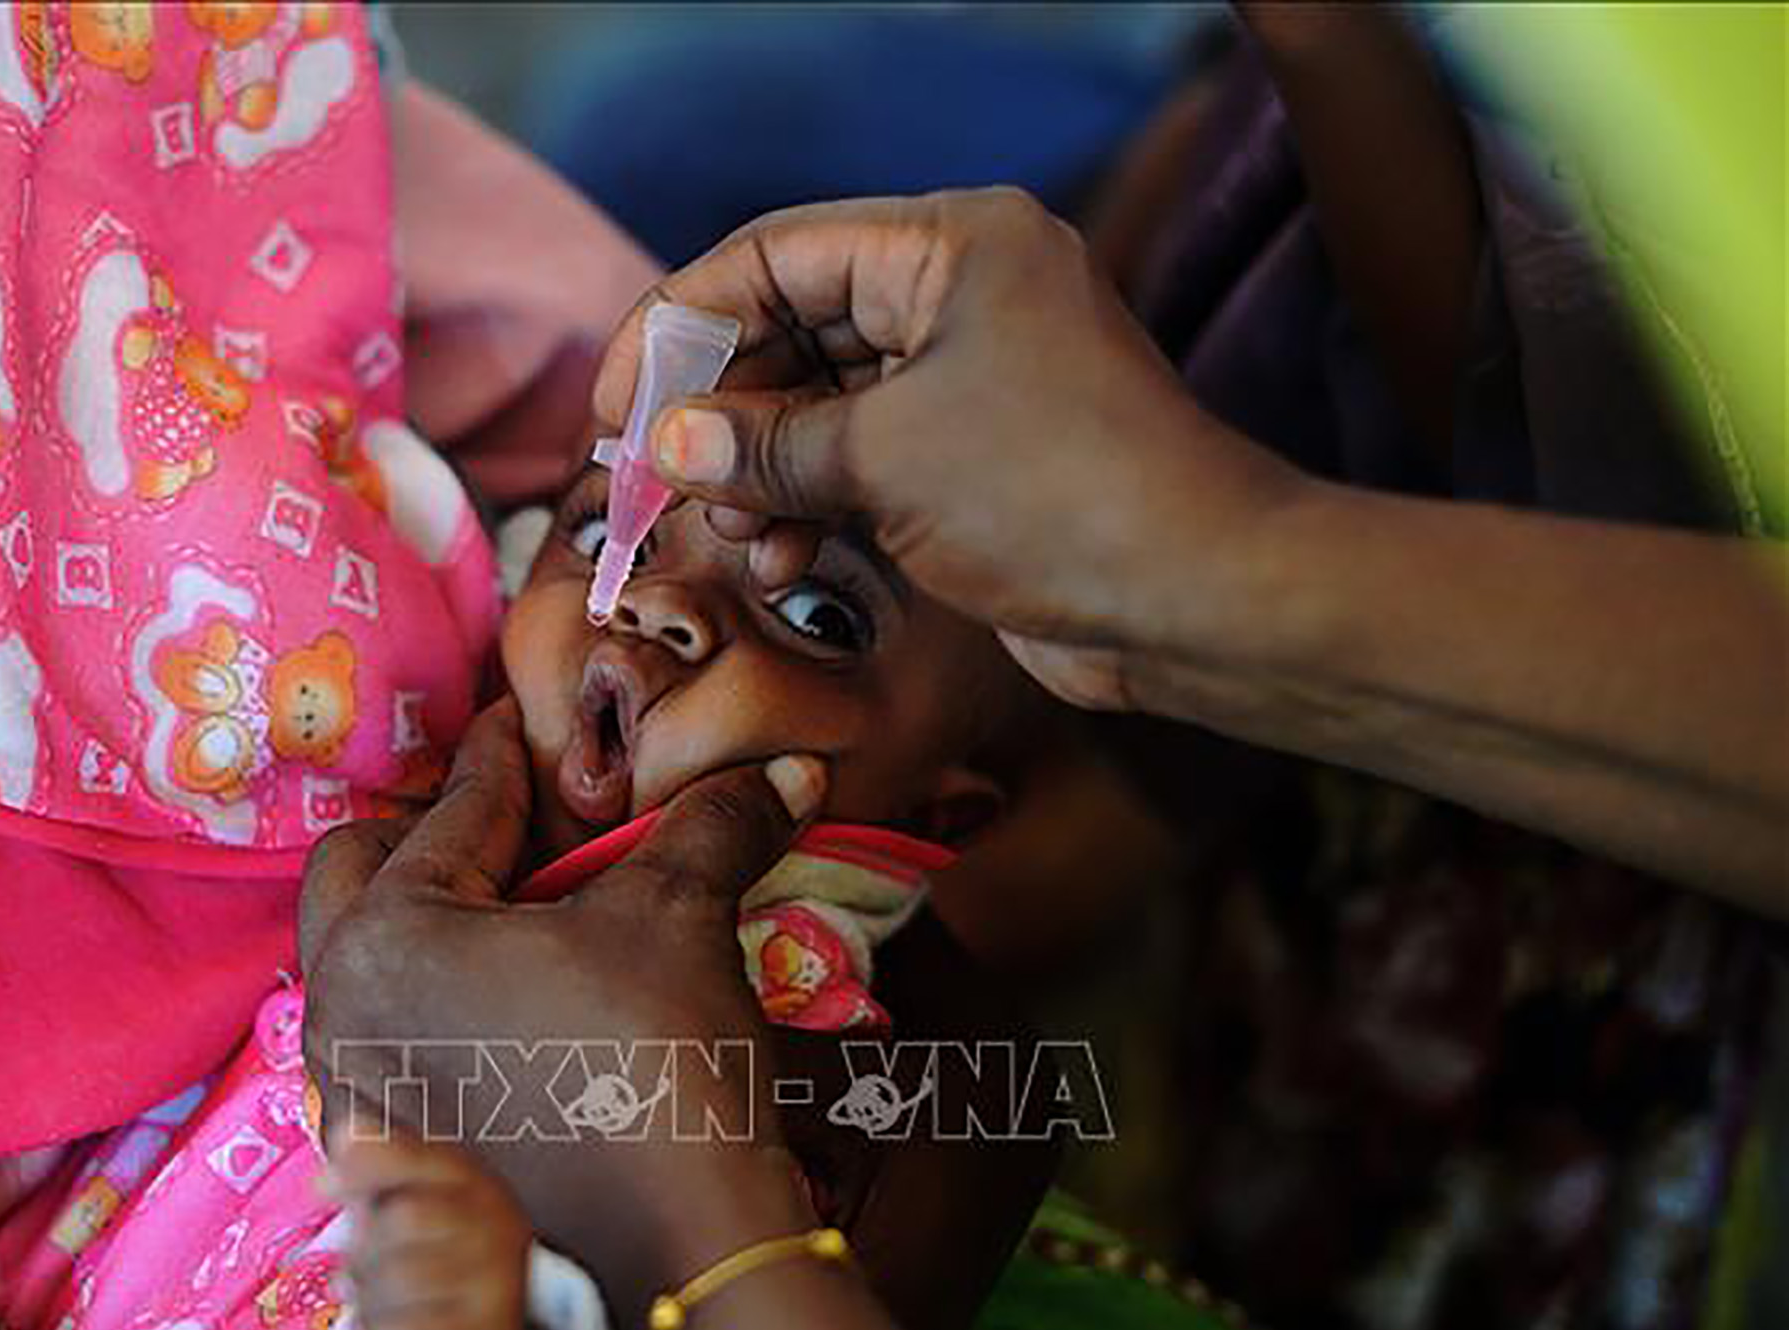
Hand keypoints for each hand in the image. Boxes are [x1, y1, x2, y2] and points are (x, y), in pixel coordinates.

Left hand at [298, 699, 827, 1324]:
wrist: (672, 1249)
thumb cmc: (653, 1064)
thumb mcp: (679, 917)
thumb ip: (715, 824)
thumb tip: (792, 766)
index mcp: (386, 939)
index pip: (452, 812)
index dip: (506, 758)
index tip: (523, 722)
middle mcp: (340, 1012)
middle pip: (361, 875)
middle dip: (432, 833)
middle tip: (510, 817)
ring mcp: (355, 1089)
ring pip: (368, 961)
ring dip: (431, 918)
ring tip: (515, 901)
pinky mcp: (391, 1148)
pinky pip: (391, 1032)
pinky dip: (438, 993)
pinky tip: (513, 992)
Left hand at [327, 1134, 546, 1329]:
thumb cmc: (433, 1269)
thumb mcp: (410, 1211)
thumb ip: (380, 1171)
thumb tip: (348, 1130)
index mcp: (476, 1184)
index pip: (417, 1157)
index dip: (364, 1164)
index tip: (322, 1183)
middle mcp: (498, 1225)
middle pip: (402, 1218)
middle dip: (363, 1251)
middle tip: (358, 1272)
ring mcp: (497, 1282)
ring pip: (398, 1280)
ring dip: (367, 1300)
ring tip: (376, 1305)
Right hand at [592, 189, 1307, 708]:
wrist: (1197, 600)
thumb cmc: (1061, 496)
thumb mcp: (886, 459)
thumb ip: (764, 444)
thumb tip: (664, 445)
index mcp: (952, 245)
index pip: (776, 253)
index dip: (682, 320)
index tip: (618, 398)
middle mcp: (963, 295)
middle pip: (793, 326)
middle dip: (721, 407)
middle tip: (655, 475)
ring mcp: (974, 378)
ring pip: (822, 403)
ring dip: (761, 467)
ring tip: (727, 526)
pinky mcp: (978, 457)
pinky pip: (864, 460)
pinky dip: (812, 502)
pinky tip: (778, 556)